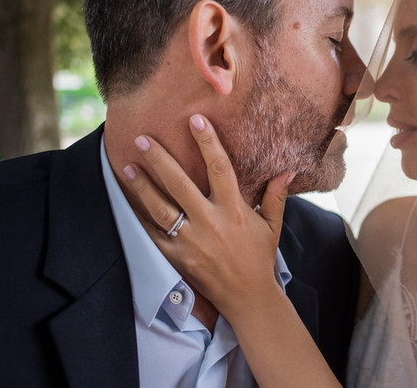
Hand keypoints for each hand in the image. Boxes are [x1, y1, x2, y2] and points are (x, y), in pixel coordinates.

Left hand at [122, 114, 295, 319]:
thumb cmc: (260, 257)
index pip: (220, 168)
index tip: (195, 120)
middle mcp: (210, 222)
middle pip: (180, 184)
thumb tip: (289, 170)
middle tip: (142, 139)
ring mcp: (191, 241)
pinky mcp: (177, 257)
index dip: (207, 142)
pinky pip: (153, 234)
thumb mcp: (272, 225)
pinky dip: (140, 216)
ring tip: (127, 165)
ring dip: (142, 186)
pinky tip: (128, 200)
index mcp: (234, 210)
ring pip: (161, 208)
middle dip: (160, 160)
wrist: (247, 297)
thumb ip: (276, 196)